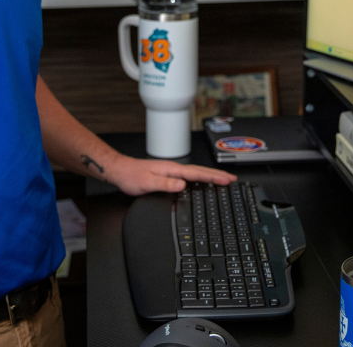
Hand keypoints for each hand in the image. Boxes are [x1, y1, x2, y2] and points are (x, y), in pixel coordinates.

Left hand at [107, 156, 236, 195]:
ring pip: (196, 173)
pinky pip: (189, 176)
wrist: (120, 171)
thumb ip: (165, 184)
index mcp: (172, 169)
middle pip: (200, 171)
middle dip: (217, 175)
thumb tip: (182, 185)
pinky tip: (201, 182)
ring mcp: (171, 170)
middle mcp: (173, 168)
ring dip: (210, 175)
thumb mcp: (147, 183)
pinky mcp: (168, 174)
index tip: (227, 180)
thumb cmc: (131, 176)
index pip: (197, 173)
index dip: (213, 177)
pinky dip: (200, 178)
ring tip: (222, 179)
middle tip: (232, 179)